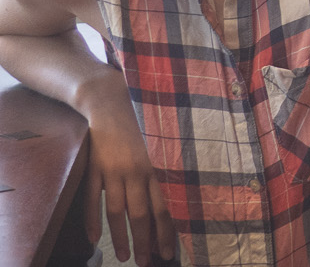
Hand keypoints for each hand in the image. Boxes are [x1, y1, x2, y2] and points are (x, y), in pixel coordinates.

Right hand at [81, 84, 174, 263]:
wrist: (109, 108)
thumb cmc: (128, 139)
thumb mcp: (142, 161)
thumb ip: (145, 185)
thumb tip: (151, 214)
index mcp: (151, 173)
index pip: (161, 208)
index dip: (165, 232)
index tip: (168, 253)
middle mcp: (136, 173)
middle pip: (142, 214)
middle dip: (145, 241)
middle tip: (147, 263)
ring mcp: (114, 171)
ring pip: (118, 210)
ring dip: (121, 237)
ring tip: (123, 258)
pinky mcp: (95, 168)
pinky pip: (93, 198)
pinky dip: (92, 220)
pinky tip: (93, 238)